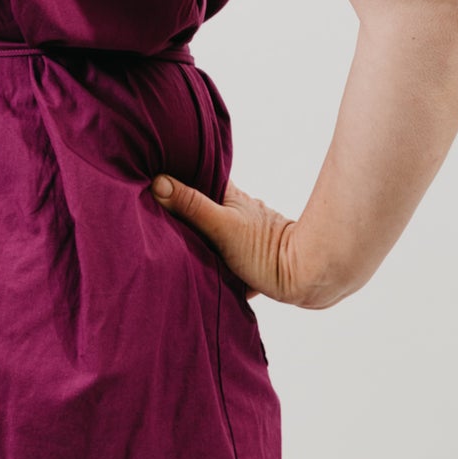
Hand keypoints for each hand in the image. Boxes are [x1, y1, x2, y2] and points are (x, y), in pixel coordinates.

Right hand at [149, 172, 330, 306]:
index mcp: (230, 197)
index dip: (176, 181)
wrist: (306, 277)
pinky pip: (224, 258)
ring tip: (171, 247)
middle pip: (202, 209)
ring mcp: (246, 236)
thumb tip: (158, 182)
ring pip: (213, 234)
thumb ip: (191, 206)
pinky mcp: (252, 260)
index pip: (196, 181)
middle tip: (154, 219)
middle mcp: (239, 212)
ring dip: (198, 240)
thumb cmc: (267, 250)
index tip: (151, 181)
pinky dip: (212, 262)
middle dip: (182, 214)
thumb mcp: (222, 227)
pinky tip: (200, 271)